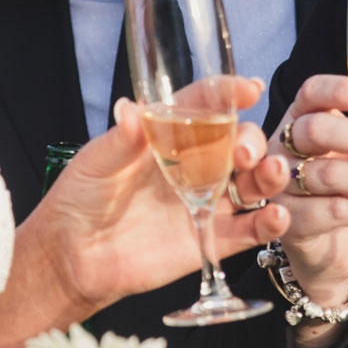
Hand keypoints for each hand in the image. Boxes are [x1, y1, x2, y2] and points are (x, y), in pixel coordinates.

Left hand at [40, 82, 291, 313]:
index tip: (247, 90)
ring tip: (273, 173)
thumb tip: (130, 109)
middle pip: (238, 142)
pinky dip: (269, 222)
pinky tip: (276, 215)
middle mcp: (194, 164)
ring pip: (252, 183)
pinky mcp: (210, 238)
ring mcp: (206, 201)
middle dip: (251, 141)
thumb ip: (120, 140)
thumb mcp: (95, 163)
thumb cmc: (79, 199)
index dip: (228, 94)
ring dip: (270, 175)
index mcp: (169, 135)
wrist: (71, 257)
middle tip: (244, 152)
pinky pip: (249, 230)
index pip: (205, 105)